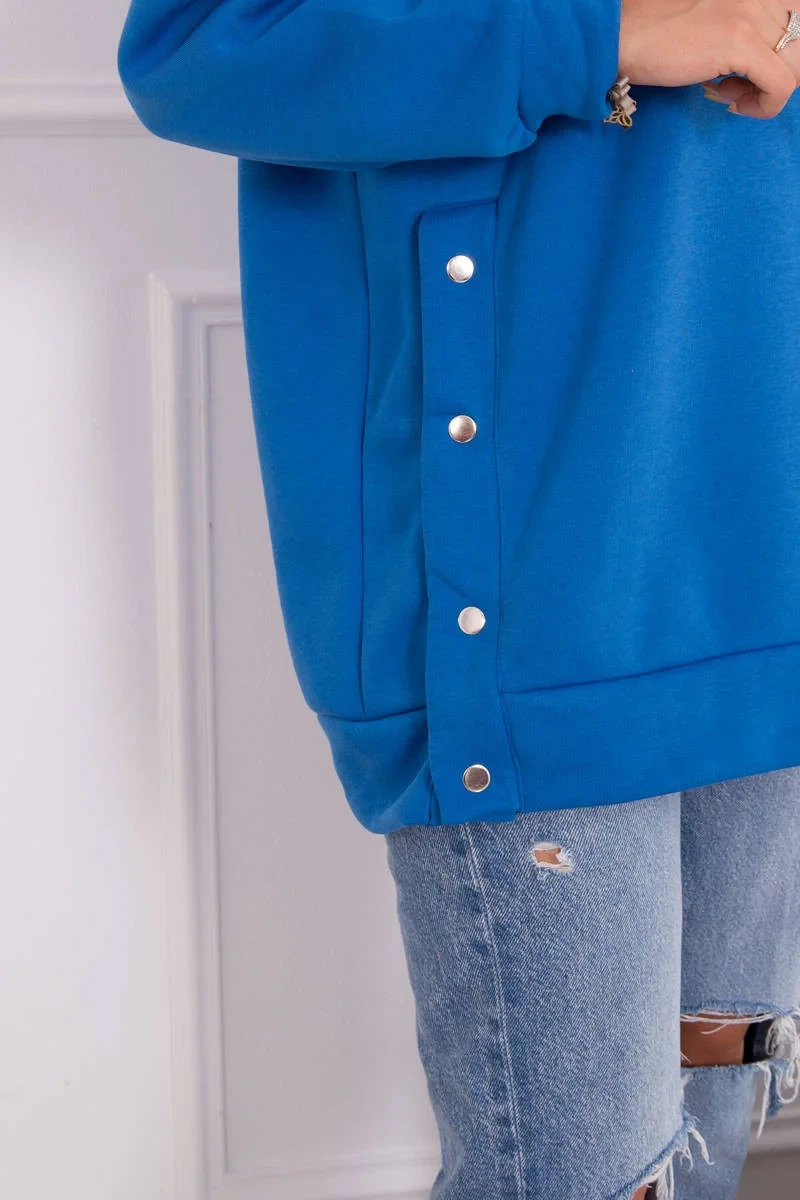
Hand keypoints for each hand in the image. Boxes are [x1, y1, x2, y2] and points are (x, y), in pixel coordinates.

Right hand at [618, 0, 799, 116]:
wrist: (622, 35)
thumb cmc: (657, 33)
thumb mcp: (713, 19)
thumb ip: (743, 28)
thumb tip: (763, 60)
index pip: (799, 19)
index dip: (787, 55)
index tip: (755, 70)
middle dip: (782, 73)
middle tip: (748, 85)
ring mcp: (751, 14)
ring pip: (797, 66)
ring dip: (770, 90)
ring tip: (735, 94)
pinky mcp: (738, 42)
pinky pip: (780, 86)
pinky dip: (763, 106)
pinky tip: (733, 103)